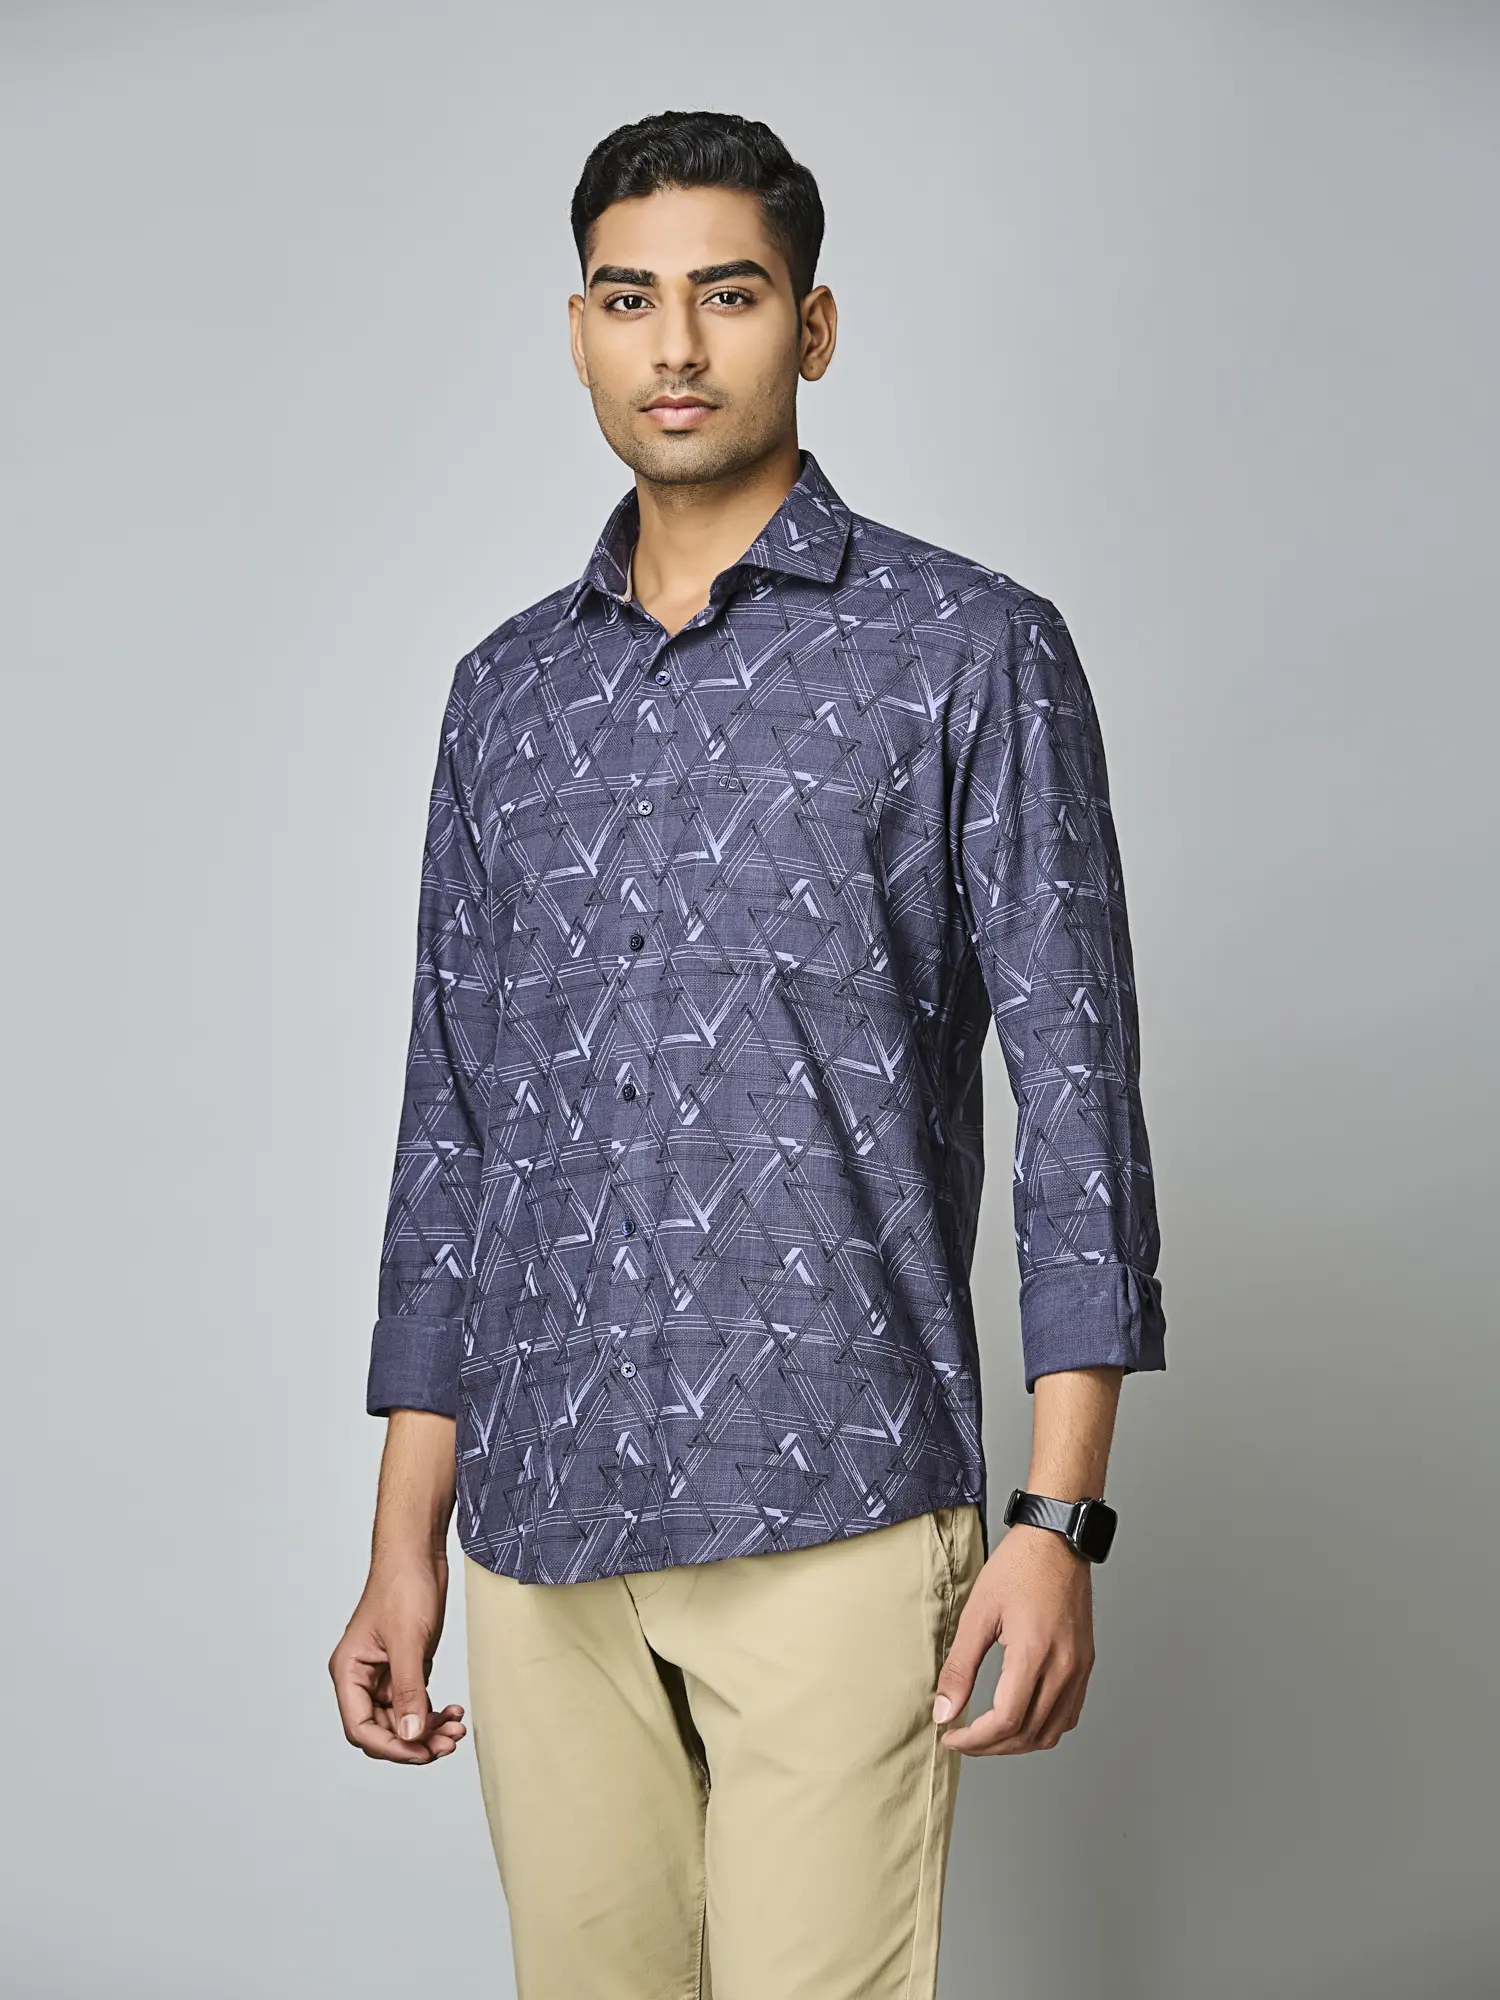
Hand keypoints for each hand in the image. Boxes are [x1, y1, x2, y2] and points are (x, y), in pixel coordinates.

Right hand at [329, 1550, 466, 1763]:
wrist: (420, 1553)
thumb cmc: (403, 1586)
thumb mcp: (409, 1641)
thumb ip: (408, 1691)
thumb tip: (410, 1736)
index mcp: (349, 1672)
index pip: (361, 1727)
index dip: (391, 1746)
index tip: (422, 1752)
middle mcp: (362, 1677)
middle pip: (382, 1729)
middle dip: (414, 1740)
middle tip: (448, 1744)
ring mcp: (384, 1673)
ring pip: (402, 1719)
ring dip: (427, 1729)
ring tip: (456, 1730)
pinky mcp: (405, 1666)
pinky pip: (415, 1702)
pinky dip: (433, 1712)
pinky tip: (453, 1713)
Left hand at [931, 1524, 1094, 1754]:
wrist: (1057, 1541)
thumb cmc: (1018, 1567)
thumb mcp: (978, 1613)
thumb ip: (960, 1667)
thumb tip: (945, 1710)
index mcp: (1035, 1654)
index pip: (1006, 1721)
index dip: (975, 1740)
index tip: (951, 1736)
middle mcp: (1064, 1667)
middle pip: (1028, 1734)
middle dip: (990, 1746)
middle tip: (962, 1738)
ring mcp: (1079, 1668)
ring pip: (1051, 1732)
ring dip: (1017, 1742)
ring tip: (987, 1735)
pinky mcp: (1085, 1663)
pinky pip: (1068, 1715)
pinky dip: (1043, 1728)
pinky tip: (1021, 1719)